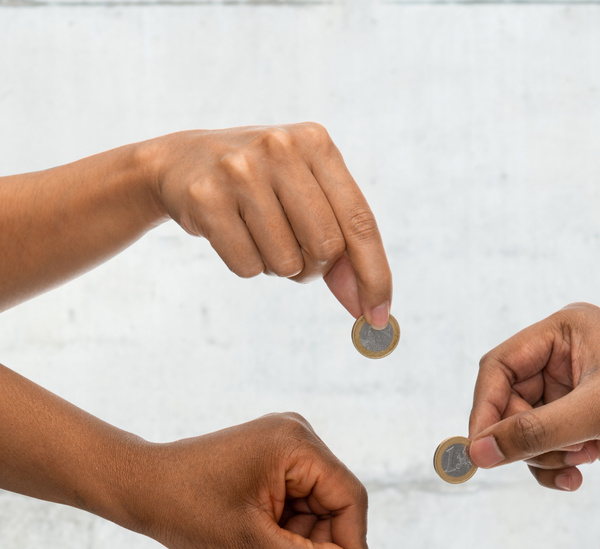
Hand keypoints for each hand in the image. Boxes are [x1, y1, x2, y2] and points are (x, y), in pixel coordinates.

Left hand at [138, 412, 374, 548]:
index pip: (348, 500)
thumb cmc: (184, 507)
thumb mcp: (250, 544)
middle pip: (331, 511)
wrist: (135, 488)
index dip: (353, 547)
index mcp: (296, 445)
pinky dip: (279, 541)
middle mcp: (295, 441)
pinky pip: (291, 511)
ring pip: (310, 517)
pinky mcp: (267, 467)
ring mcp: (281, 453)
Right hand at [144, 123, 392, 325]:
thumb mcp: (306, 199)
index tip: (377, 315)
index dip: (374, 275)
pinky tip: (231, 233)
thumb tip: (366, 309)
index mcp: (316, 143)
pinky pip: (247, 267)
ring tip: (257, 233)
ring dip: (277, 266)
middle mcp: (280, 148)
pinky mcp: (206, 197)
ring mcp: (240, 170)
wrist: (181, 163)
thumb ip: (341, 249)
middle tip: (291, 249)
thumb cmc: (261, 187)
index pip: (359, 222)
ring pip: (286, 263)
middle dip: (313, 266)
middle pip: (325, 248)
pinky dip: (245, 266)